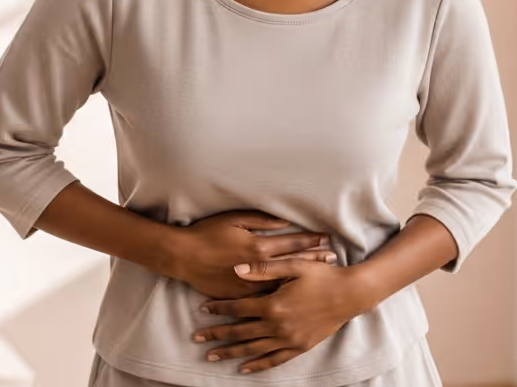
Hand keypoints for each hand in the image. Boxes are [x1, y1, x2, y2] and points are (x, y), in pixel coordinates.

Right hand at [164, 211, 335, 299]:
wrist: (183, 256)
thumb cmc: (207, 233)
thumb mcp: (234, 219)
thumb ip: (261, 220)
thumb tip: (284, 221)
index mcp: (258, 246)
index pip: (292, 243)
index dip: (311, 241)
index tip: (327, 240)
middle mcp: (259, 267)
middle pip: (293, 264)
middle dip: (314, 260)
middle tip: (333, 258)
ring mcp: (251, 284)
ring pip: (283, 282)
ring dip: (303, 278)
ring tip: (321, 277)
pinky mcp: (241, 296)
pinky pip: (266, 297)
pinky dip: (282, 294)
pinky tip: (295, 295)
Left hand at [190, 256, 369, 373]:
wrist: (350, 295)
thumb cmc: (322, 275)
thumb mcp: (293, 265)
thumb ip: (263, 268)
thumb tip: (236, 268)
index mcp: (273, 304)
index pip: (238, 308)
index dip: (219, 308)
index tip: (203, 309)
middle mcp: (278, 325)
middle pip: (240, 332)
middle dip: (216, 334)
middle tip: (196, 338)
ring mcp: (289, 339)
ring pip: (253, 349)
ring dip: (230, 352)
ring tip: (211, 355)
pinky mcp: (299, 347)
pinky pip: (274, 360)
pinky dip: (258, 365)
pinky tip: (244, 368)